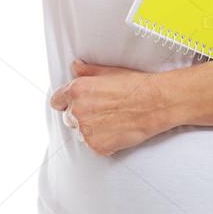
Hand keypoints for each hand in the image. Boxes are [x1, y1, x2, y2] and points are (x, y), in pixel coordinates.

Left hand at [50, 59, 171, 155]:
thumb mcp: (108, 71)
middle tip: (102, 111)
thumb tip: (75, 67)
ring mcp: (86, 131)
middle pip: (68, 118)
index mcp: (77, 91)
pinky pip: (93, 145)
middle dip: (81, 115)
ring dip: (90, 129)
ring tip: (111, 121)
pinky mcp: (97, 146)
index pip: (56, 101)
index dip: (65, 102)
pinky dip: (102, 141)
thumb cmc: (135, 85)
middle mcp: (77, 111)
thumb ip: (87, 71)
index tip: (73, 104)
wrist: (155, 103)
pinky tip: (116, 130)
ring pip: (80, 133)